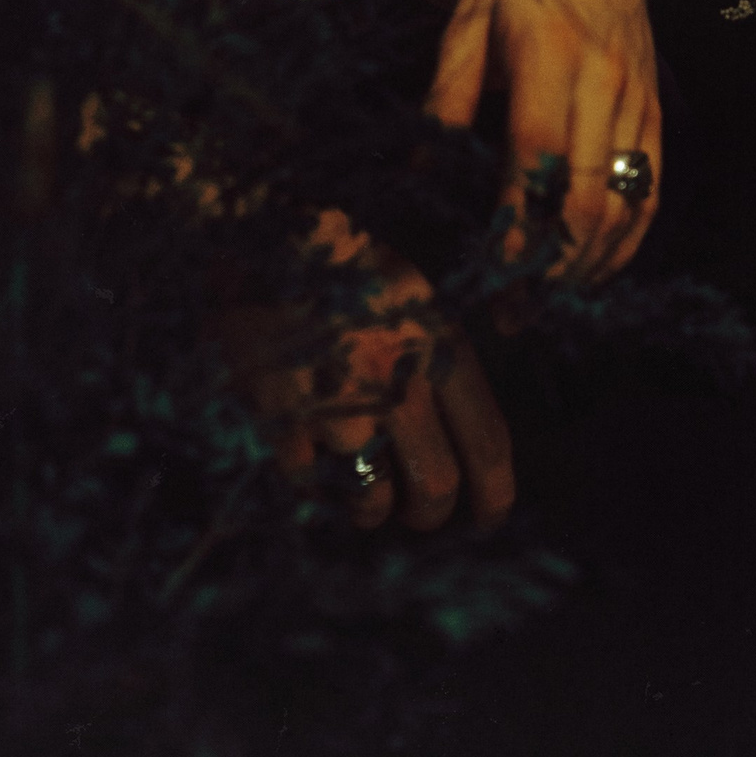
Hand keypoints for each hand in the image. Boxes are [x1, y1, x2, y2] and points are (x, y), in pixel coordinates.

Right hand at [225, 213, 515, 533]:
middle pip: (435, 487)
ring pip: (372, 499)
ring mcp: (338, 404)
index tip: (490, 516)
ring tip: (360, 490)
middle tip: (417, 513)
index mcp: (438, 342)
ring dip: (370, 507)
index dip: (496, 493)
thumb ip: (446, 356)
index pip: (487, 442)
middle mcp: (397, 378)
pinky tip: (308, 450)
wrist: (259, 240)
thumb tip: (474, 443)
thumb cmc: (344, 268)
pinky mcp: (282, 420)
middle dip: (429, 513)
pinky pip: (312, 483)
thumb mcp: (415, 293)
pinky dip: (315, 480)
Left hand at [428, 0, 660, 285]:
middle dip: (551, 266)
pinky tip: (594, 273)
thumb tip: (421, 169)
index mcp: (549, 54)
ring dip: (589, 267)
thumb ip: (446, 95)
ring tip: (547, 307)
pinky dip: (626, 242)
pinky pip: (650, 191)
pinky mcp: (655, 113)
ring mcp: (637, 99)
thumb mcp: (466, 22)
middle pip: (587, 194)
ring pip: (625, 204)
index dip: (518, 222)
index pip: (537, 155)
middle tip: (513, 313)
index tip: (489, 273)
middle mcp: (602, 81)